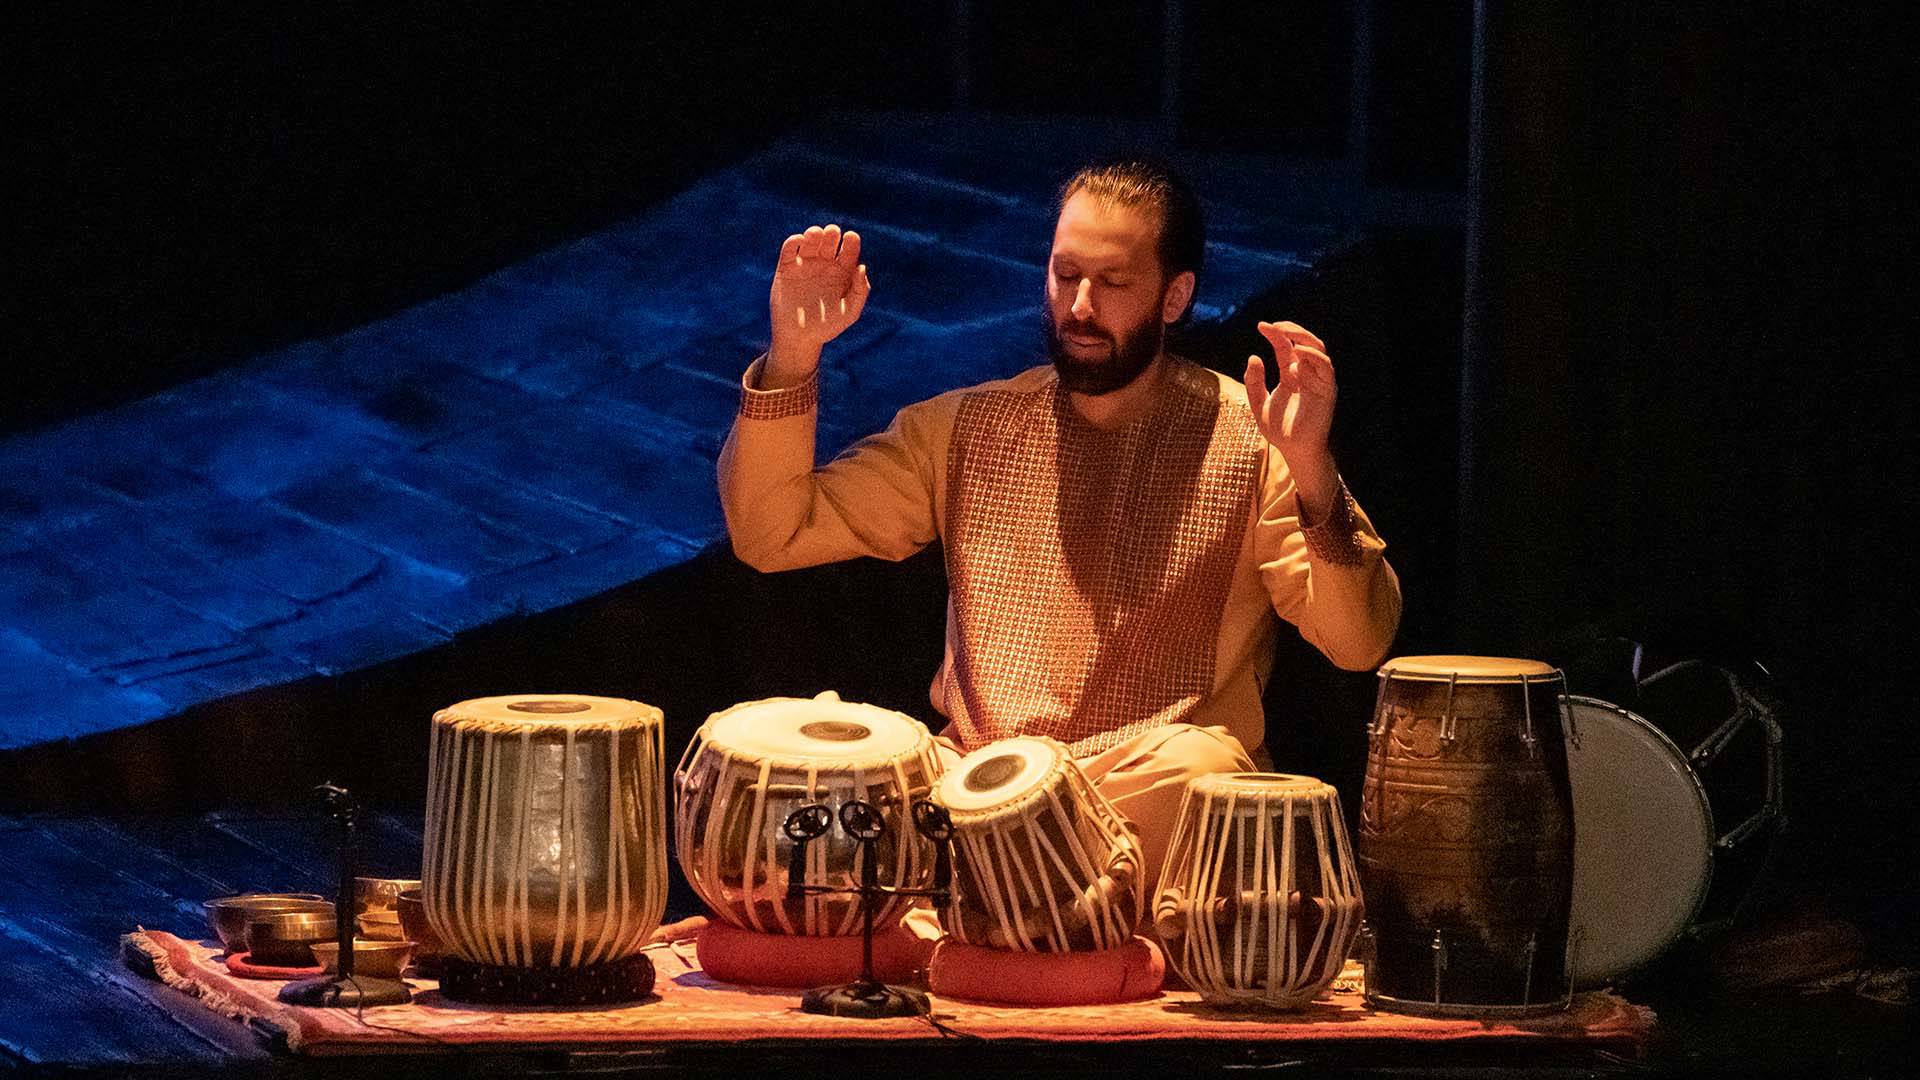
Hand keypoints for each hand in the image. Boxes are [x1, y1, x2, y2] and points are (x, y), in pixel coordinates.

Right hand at [764, 224, 870, 387]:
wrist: (799, 338)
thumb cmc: (828, 327)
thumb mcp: (849, 312)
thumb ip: (860, 291)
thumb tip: (861, 267)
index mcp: (842, 272)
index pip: (849, 249)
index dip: (851, 240)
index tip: (851, 238)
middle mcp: (824, 264)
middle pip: (830, 240)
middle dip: (832, 233)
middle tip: (832, 234)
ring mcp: (805, 265)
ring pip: (810, 240)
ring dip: (814, 233)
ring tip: (816, 234)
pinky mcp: (786, 268)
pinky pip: (789, 249)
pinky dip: (794, 240)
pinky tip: (800, 241)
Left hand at [1243, 320, 1339, 517]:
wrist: (1294, 450)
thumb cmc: (1280, 430)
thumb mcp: (1258, 404)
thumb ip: (1254, 382)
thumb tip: (1253, 357)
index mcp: (1292, 373)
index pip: (1286, 346)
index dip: (1276, 334)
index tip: (1261, 325)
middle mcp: (1307, 373)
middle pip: (1305, 342)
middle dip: (1291, 330)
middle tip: (1274, 325)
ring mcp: (1319, 380)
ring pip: (1318, 349)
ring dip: (1303, 338)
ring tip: (1285, 333)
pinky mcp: (1327, 390)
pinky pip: (1325, 368)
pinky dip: (1314, 357)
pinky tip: (1298, 354)